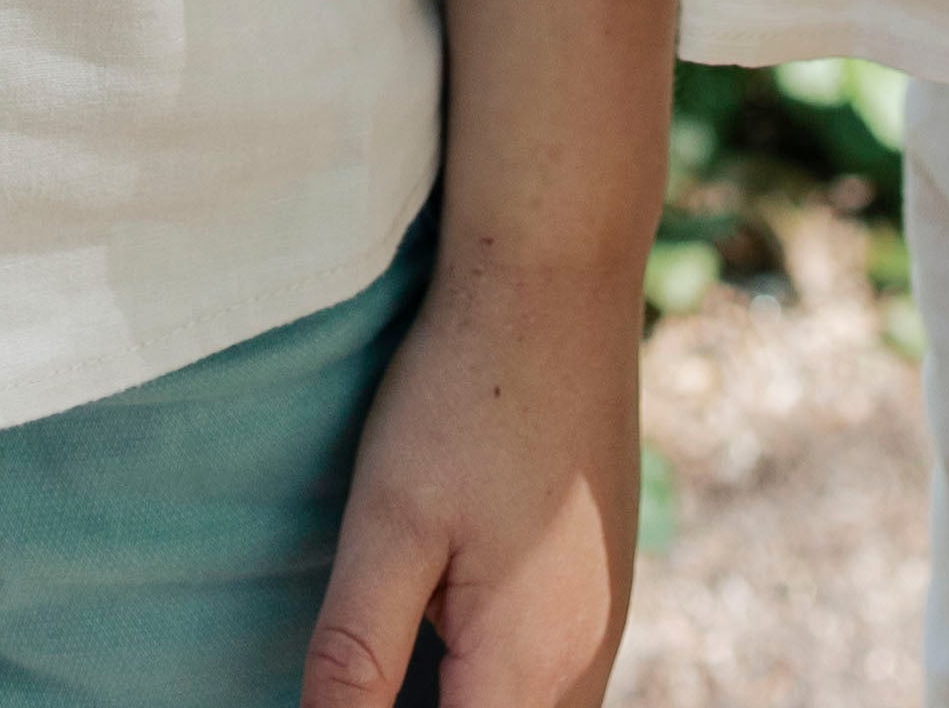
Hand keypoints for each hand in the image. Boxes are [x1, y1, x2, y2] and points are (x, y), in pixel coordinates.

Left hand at [303, 247, 640, 707]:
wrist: (556, 281)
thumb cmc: (466, 393)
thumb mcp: (390, 524)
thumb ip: (356, 657)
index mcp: (529, 667)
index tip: (346, 683)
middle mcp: (583, 664)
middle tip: (363, 664)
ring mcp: (602, 624)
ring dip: (462, 695)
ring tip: (399, 644)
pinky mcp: (601, 584)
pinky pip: (547, 676)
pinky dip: (490, 678)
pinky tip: (439, 622)